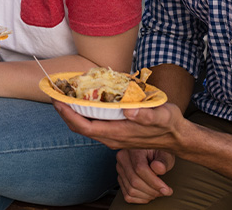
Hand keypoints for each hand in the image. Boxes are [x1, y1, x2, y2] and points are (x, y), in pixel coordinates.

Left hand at [52, 101, 187, 151]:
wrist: (176, 136)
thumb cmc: (169, 125)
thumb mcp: (161, 117)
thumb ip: (146, 116)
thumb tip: (129, 111)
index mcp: (117, 134)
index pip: (84, 127)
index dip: (68, 115)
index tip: (58, 101)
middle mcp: (111, 137)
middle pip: (80, 127)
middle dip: (64, 112)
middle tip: (55, 94)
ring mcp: (112, 136)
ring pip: (85, 126)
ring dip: (72, 113)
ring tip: (64, 95)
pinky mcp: (115, 132)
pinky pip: (93, 124)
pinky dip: (83, 113)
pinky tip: (82, 100)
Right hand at [115, 148, 174, 203]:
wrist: (152, 152)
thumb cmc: (159, 152)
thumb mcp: (165, 153)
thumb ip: (163, 161)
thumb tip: (159, 168)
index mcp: (133, 149)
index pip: (140, 168)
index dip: (154, 182)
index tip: (166, 189)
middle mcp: (123, 158)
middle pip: (135, 181)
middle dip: (152, 191)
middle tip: (165, 192)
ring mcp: (120, 169)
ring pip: (131, 190)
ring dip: (147, 196)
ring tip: (158, 192)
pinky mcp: (120, 178)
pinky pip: (127, 195)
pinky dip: (140, 199)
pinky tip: (149, 195)